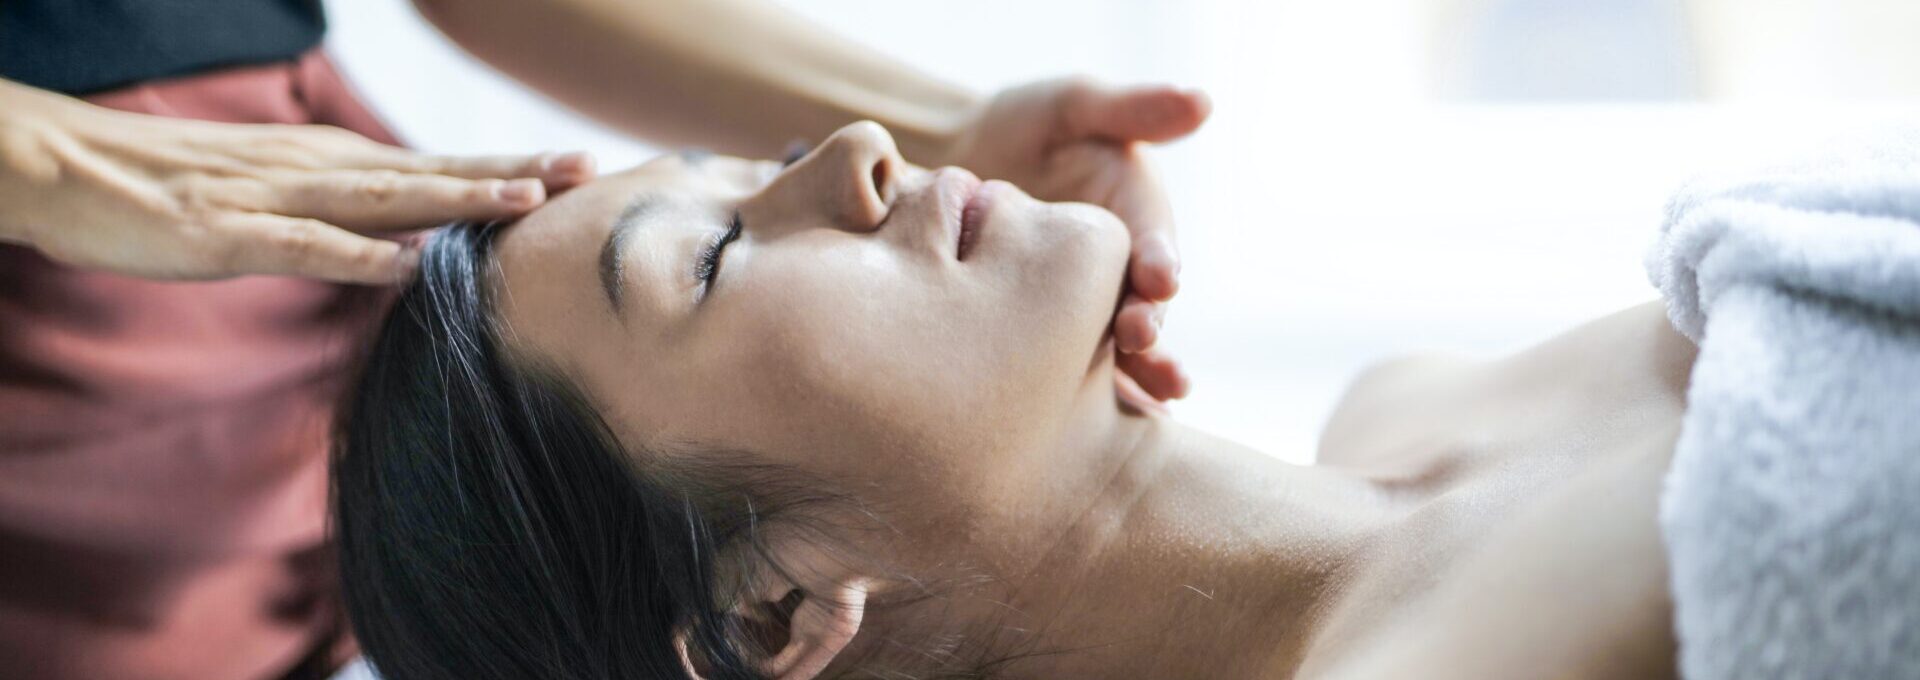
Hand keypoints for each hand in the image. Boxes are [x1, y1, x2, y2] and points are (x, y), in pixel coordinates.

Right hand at [0, 81, 594, 283]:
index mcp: (332, 164)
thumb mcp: (279, 194)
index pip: (438, 166)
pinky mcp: (229, 233)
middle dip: (510, 171)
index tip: (578, 167)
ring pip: (383, 199)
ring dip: (454, 198)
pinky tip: (404, 265)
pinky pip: (301, 246)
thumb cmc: (179, 189)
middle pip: (431, 172)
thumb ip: (345, 214)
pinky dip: (354, 256)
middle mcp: (317, 170)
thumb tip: (410, 243)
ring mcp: (276, 198)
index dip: (509, 167)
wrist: (74, 170)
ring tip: (522, 199)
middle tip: (583, 167)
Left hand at [938, 78, 1209, 407]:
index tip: (1162, 276)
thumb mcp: (1070, 107)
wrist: (950, 166)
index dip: (1160, 259)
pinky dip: (1094, 404)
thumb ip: (1128, 108)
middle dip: (1148, 325)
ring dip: (1136, 373)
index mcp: (1133, 217)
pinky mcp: (1049, 339)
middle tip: (1140, 337)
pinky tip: (1100, 434)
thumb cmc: (1018, 127)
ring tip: (1147, 395)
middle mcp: (1119, 271)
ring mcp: (1087, 310)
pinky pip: (1075, 376)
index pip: (1153, 241)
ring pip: (1118, 350)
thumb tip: (1202, 101)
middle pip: (1142, 305)